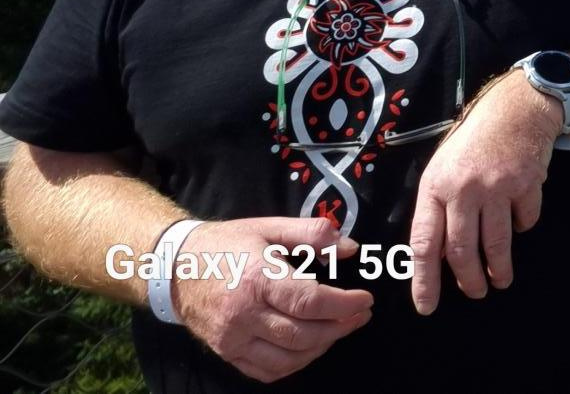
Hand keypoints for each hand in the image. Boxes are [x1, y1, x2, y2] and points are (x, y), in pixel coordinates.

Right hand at [172, 217, 373, 383]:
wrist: (174, 269)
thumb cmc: (226, 245)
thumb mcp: (269, 227)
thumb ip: (311, 234)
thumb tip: (349, 248)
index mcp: (258, 280)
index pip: (310, 302)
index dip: (344, 304)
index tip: (365, 299)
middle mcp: (244, 316)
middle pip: (303, 335)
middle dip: (340, 327)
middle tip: (360, 315)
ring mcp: (232, 340)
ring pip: (287, 359)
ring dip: (321, 348)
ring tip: (340, 329)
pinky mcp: (226, 353)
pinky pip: (266, 371)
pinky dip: (293, 364)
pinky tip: (309, 347)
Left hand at [409, 74, 560, 312]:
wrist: (516, 109)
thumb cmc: (474, 141)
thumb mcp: (443, 168)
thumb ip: (438, 206)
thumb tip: (438, 253)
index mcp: (436, 186)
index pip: (425, 243)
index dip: (424, 279)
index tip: (427, 305)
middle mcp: (464, 189)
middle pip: (463, 250)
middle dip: (469, 280)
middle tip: (475, 292)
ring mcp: (497, 187)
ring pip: (496, 243)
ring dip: (498, 268)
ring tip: (499, 280)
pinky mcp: (527, 184)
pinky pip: (525, 220)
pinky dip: (522, 227)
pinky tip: (518, 221)